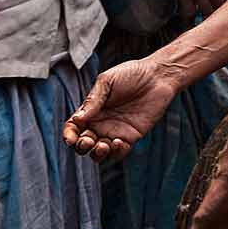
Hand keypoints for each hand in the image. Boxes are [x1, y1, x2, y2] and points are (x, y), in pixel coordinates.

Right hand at [62, 58, 178, 161]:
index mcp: (91, 111)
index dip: (69, 135)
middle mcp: (101, 124)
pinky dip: (116, 153)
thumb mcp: (107, 81)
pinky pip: (119, 152)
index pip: (73, 128)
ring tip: (103, 145)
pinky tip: (118, 142)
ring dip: (97, 154)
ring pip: (99, 153)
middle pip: (83, 144)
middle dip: (81, 147)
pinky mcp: (131, 136)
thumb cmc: (132, 73)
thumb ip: (93, 100)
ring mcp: (115, 131)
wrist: (159, 75)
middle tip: (88, 141)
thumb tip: (77, 119)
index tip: (70, 139)